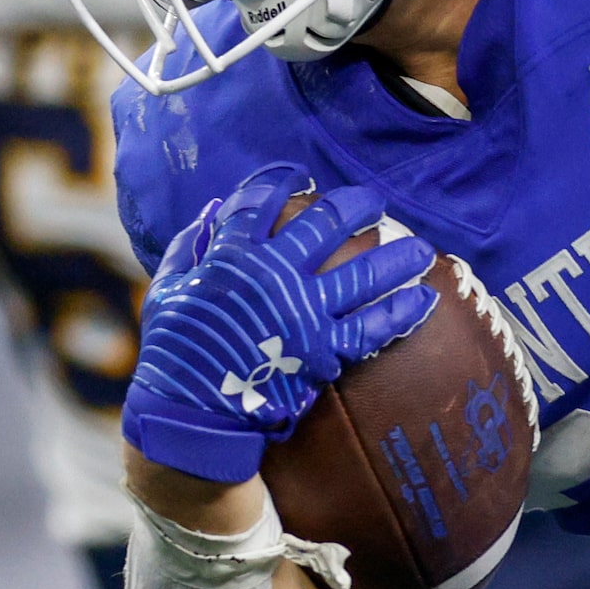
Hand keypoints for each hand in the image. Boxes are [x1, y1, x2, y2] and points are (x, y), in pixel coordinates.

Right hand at [122, 163, 437, 482]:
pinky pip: (371, 327)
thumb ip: (187, 248)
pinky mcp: (322, 351)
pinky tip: (423, 298)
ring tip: (422, 248)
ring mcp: (302, 312)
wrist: (189, 413)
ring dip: (396, 256)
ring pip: (362, 273)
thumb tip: (212, 212)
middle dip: (355, 207)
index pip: (259, 202)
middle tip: (374, 202)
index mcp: (232, 256)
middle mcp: (273, 275)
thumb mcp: (166, 290)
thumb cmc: (174, 352)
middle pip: (325, 225)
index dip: (279, 182)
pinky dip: (401, 311)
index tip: (296, 175)